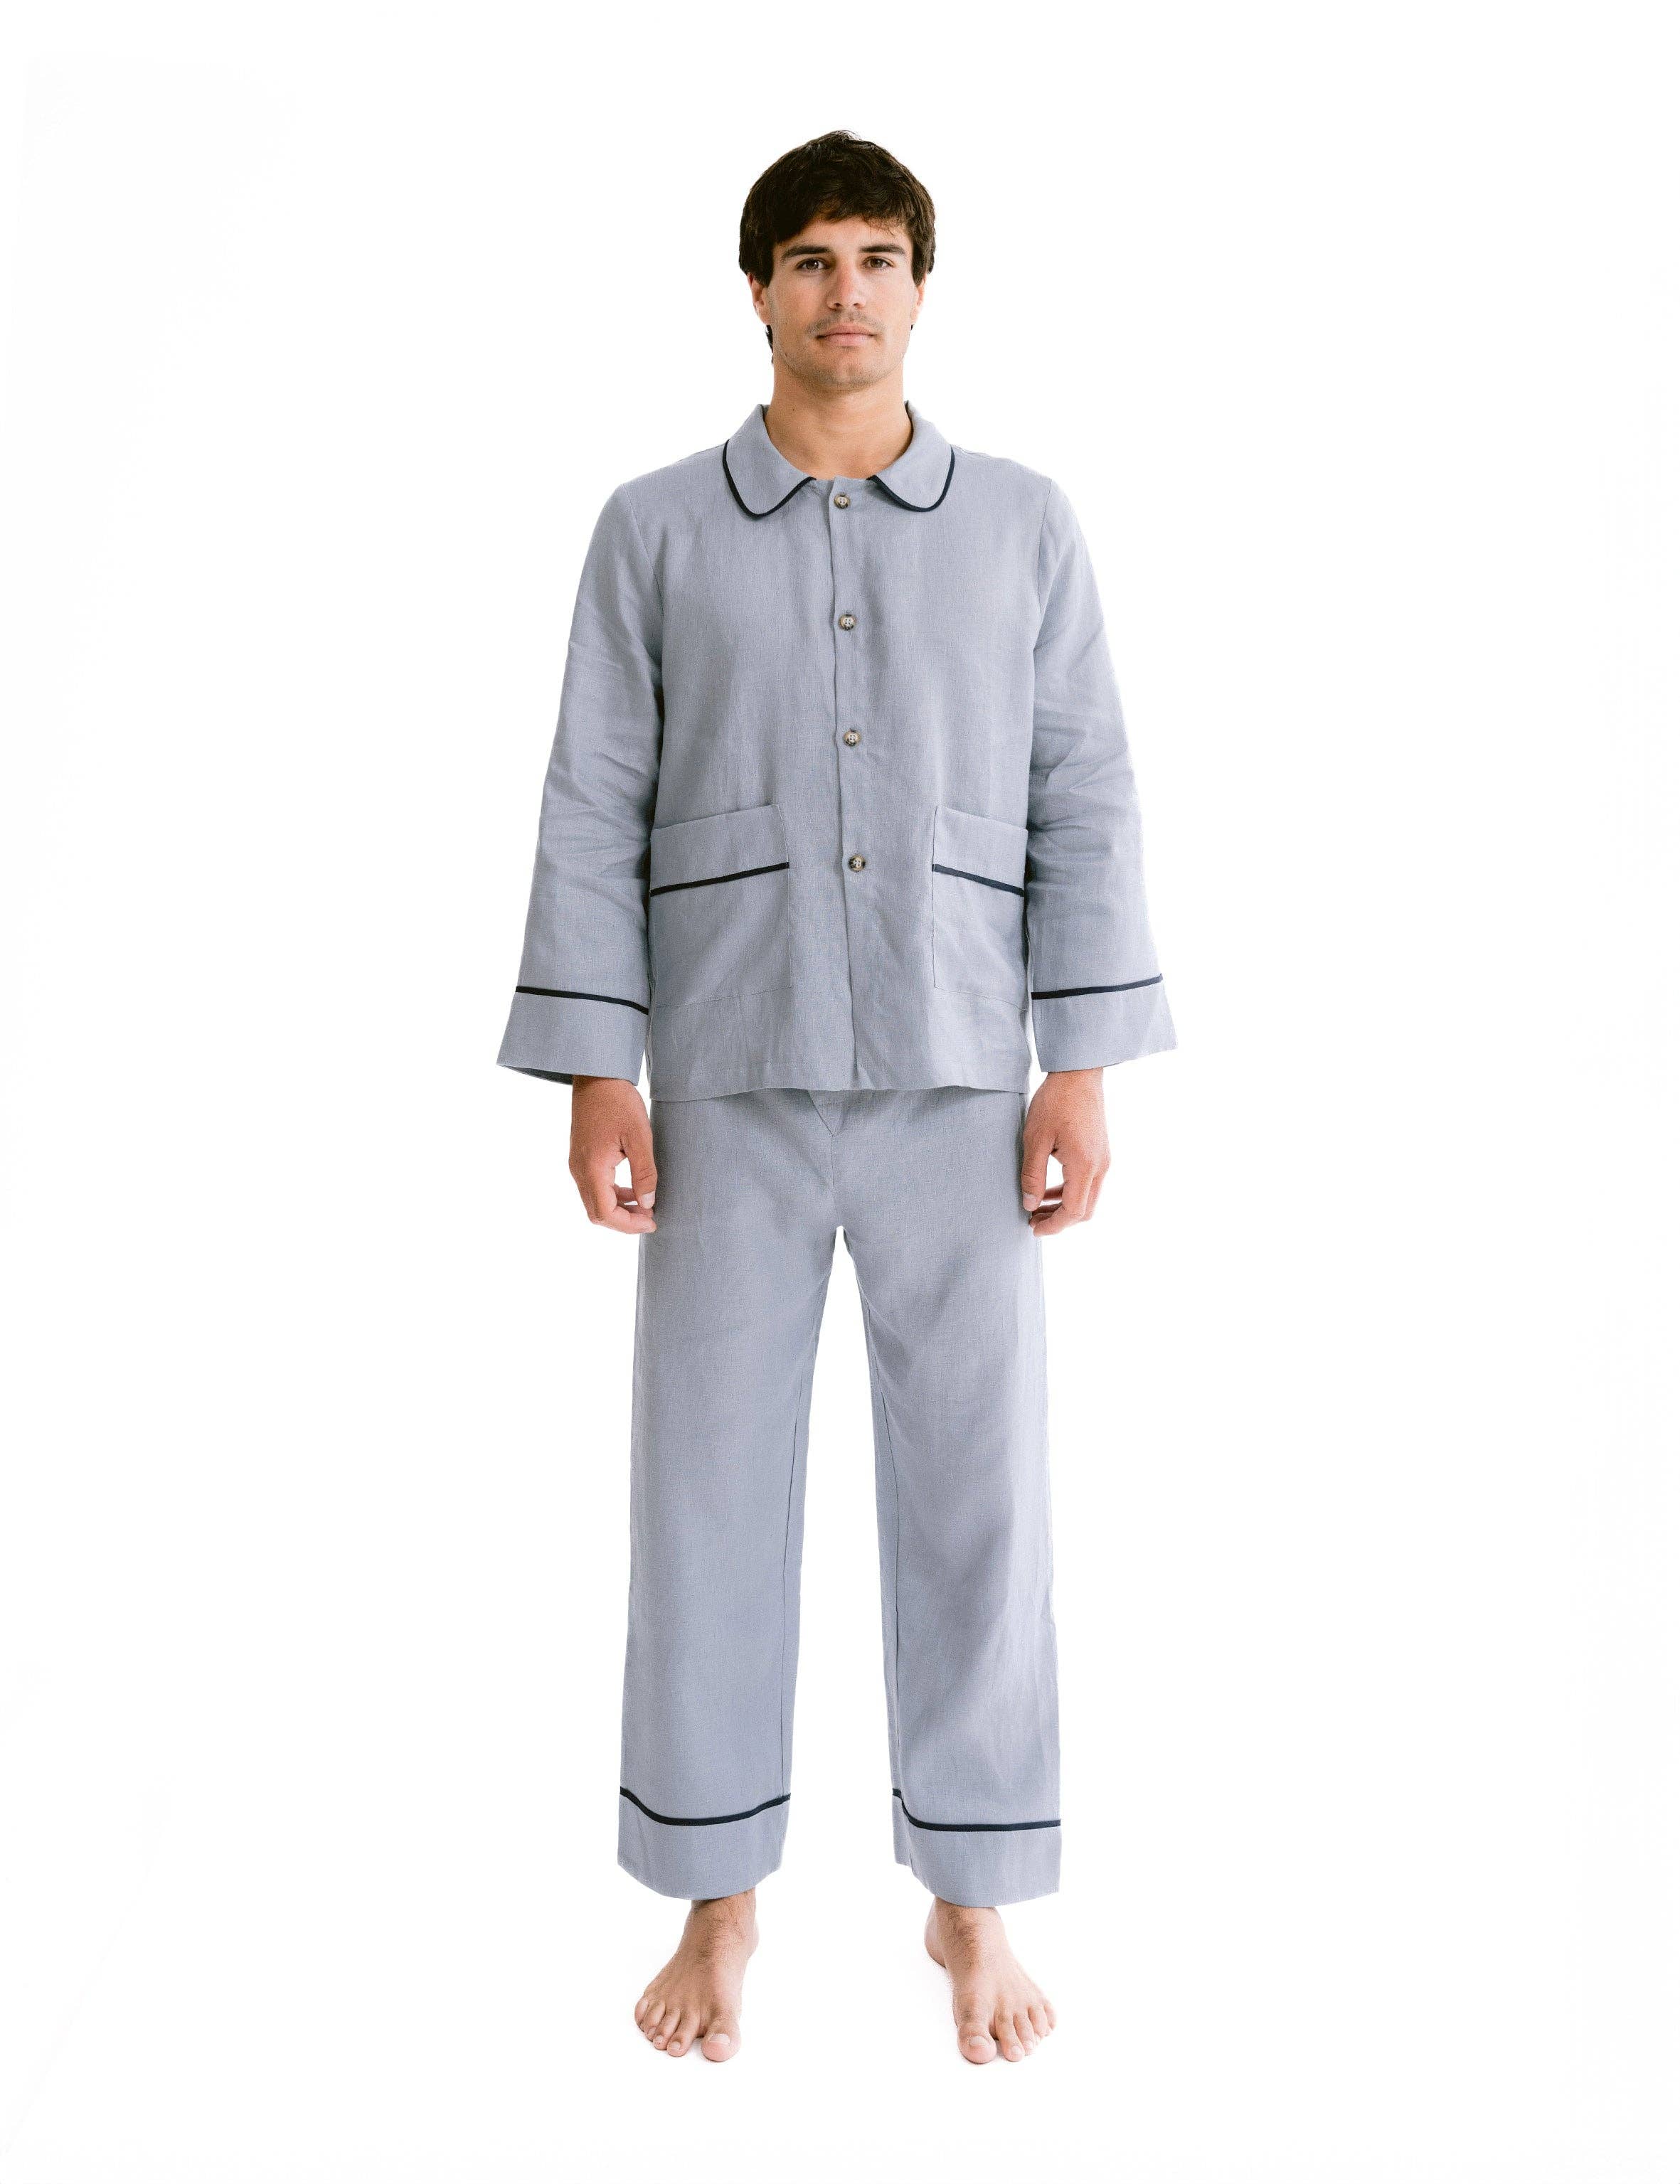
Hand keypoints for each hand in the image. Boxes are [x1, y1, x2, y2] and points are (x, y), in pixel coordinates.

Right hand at [568, 1076, 657, 1233]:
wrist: (596, 1076)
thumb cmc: (618, 1101)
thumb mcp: (639, 1136)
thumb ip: (644, 1173)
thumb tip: (648, 1203)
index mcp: (592, 1168)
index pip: (606, 1213)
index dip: (629, 1224)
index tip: (652, 1221)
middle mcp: (579, 1170)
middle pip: (597, 1213)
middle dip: (623, 1221)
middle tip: (650, 1217)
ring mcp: (577, 1164)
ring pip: (594, 1202)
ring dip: (618, 1209)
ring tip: (645, 1205)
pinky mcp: (581, 1158)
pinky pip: (594, 1187)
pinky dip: (612, 1195)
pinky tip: (632, 1189)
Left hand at [1020, 1068, 1109, 1235]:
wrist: (1079, 1073)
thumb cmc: (1055, 1102)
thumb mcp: (1035, 1139)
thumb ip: (1032, 1175)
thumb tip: (1029, 1205)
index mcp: (1085, 1165)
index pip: (1073, 1211)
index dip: (1054, 1226)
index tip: (1033, 1229)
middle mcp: (1100, 1166)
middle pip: (1085, 1210)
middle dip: (1059, 1220)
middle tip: (1032, 1220)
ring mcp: (1104, 1159)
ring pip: (1088, 1198)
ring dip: (1064, 1207)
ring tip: (1036, 1206)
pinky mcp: (1101, 1152)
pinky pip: (1089, 1183)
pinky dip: (1071, 1192)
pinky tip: (1049, 1188)